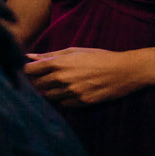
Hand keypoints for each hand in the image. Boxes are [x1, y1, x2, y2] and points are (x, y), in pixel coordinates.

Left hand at [25, 47, 154, 106]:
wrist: (125, 70)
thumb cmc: (98, 57)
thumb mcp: (74, 51)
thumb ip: (50, 55)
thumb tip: (29, 56)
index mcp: (58, 63)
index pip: (29, 71)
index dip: (29, 70)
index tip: (34, 70)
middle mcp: (62, 78)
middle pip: (37, 84)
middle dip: (39, 80)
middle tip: (48, 77)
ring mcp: (72, 92)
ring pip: (49, 96)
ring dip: (51, 91)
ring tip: (61, 84)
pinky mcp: (82, 102)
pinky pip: (64, 104)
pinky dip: (64, 99)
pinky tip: (71, 92)